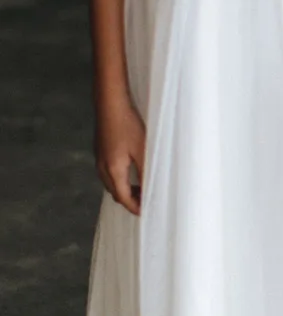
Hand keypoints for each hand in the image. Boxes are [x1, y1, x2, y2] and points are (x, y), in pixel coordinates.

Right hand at [94, 98, 145, 215]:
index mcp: (113, 171)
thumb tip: (149, 191)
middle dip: (130, 201)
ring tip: (142, 189)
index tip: (147, 211)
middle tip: (147, 201)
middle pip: (116, 193)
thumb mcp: (142, 150)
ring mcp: (99, 159)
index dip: (135, 207)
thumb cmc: (127, 125)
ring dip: (125, 190)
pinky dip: (120, 180)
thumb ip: (145, 173)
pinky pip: (108, 174)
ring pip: (111, 184)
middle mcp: (102, 168)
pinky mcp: (100, 152)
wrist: (110, 104)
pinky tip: (131, 173)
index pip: (124, 198)